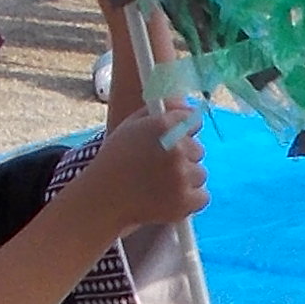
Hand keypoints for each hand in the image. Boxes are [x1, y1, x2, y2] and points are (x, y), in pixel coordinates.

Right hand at [67, 101, 207, 240]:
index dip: (183, 132)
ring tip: (161, 186)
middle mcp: (176, 148)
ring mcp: (182, 176)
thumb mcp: (132, 126)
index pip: (192, 121)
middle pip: (198, 150)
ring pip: (200, 174)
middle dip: (183, 158)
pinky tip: (168, 199)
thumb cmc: (115, 160)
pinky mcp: (185, 201)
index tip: (170, 143)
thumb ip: (162, 110)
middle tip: (159, 168)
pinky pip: (202, 197)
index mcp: (163, 125)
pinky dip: (189, 201)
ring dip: (186, 180)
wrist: (102, 199)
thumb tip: (187, 103)